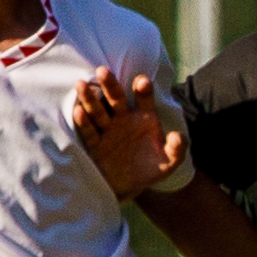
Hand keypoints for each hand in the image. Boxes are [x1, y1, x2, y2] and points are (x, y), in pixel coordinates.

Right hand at [70, 69, 190, 197]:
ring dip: (90, 98)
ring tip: (81, 84)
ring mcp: (108, 130)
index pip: (144, 99)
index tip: (142, 82)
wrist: (130, 185)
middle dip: (110, 85)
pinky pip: (89, 131)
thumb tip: (177, 135)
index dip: (143, 90)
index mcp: (144, 117)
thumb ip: (178, 149)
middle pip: (116, 98)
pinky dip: (83, 122)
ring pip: (98, 111)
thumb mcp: (170, 161)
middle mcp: (124, 119)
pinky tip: (79, 111)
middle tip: (103, 71)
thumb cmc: (151, 168)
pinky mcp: (95, 144)